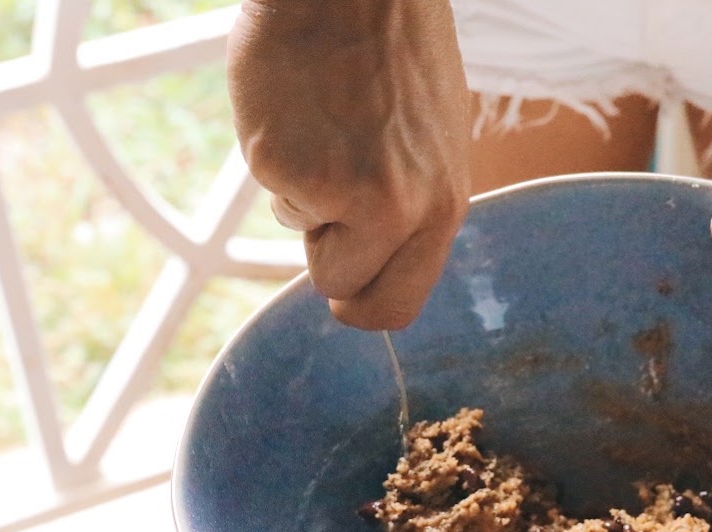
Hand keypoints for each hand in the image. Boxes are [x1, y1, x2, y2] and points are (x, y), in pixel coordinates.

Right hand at [227, 0, 470, 329]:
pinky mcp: (279, 165)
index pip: (397, 305)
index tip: (348, 279)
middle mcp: (398, 210)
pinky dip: (275, 150)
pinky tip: (296, 104)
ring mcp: (337, 191)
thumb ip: (411, 204)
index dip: (364, 300)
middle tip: (321, 215)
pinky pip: (270, 185)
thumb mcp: (431, 139)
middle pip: (343, 293)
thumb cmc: (394, 46)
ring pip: (298, 231)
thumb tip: (378, 256)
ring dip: (302, 191)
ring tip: (324, 122)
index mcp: (442, 204)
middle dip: (326, 262)